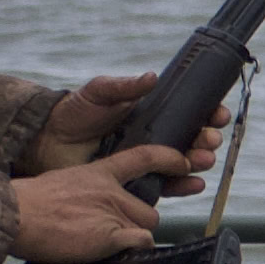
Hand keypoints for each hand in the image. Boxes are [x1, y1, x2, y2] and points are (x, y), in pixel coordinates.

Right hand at [5, 143, 199, 263]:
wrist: (14, 215)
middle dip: (138, 221)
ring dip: (133, 236)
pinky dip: (133, 249)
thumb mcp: (61, 184)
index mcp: (97, 172)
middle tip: (111, 229)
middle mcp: (111, 190)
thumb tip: (93, 208)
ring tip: (102, 241)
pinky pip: (141, 242)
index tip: (184, 163)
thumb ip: (86, 192)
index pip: (143, 157)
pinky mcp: (112, 234)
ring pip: (147, 226)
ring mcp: (113, 212)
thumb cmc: (27, 205)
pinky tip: (113, 251)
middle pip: (150, 208)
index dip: (169, 159)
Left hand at [26, 73, 218, 174]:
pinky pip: (169, 186)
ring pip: (187, 163)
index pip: (191, 113)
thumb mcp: (99, 92)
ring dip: (201, 162)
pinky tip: (194, 183)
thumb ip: (125, 86)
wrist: (47, 142)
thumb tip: (152, 77)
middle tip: (207, 139)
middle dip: (208, 140)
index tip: (217, 114)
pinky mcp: (139, 182)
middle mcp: (157, 138)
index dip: (209, 113)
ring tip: (201, 160)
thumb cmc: (73, 113)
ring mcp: (149, 161)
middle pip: (195, 139)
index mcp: (154, 114)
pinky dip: (185, 186)